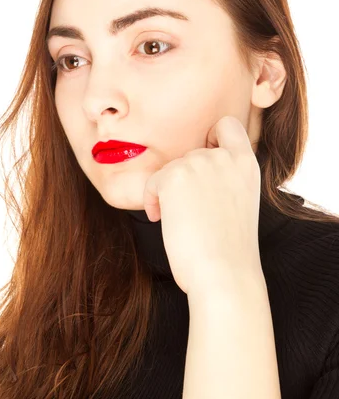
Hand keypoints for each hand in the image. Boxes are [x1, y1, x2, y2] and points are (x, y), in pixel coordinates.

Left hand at [142, 116, 261, 294]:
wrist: (224, 273)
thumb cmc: (230, 249)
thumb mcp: (240, 201)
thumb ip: (225, 178)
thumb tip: (193, 174)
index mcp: (246, 164)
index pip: (227, 125)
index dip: (211, 137)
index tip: (205, 165)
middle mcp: (224, 157)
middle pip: (191, 154)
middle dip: (184, 181)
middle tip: (189, 210)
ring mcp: (199, 163)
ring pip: (170, 169)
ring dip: (167, 192)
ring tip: (179, 219)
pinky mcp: (173, 177)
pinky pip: (152, 182)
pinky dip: (152, 200)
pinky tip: (161, 219)